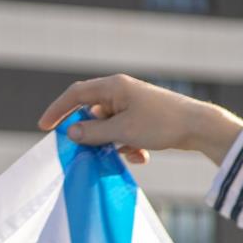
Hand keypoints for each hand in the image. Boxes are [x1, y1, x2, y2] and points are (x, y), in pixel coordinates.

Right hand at [35, 74, 242, 165]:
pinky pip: (126, 133)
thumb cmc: (161, 124)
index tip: (44, 127)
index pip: (76, 94)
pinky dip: (129, 146)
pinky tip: (142, 156)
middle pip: (93, 113)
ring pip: (111, 127)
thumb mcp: (124, 131)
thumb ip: (95, 133)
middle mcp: (121, 92)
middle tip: (88, 152)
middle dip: (93, 135)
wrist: (198, 127)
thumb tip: (72, 133)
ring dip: (114, 144)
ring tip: (128, 153)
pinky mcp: (145, 119)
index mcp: (113, 86)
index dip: (58, 110)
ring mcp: (133, 105)